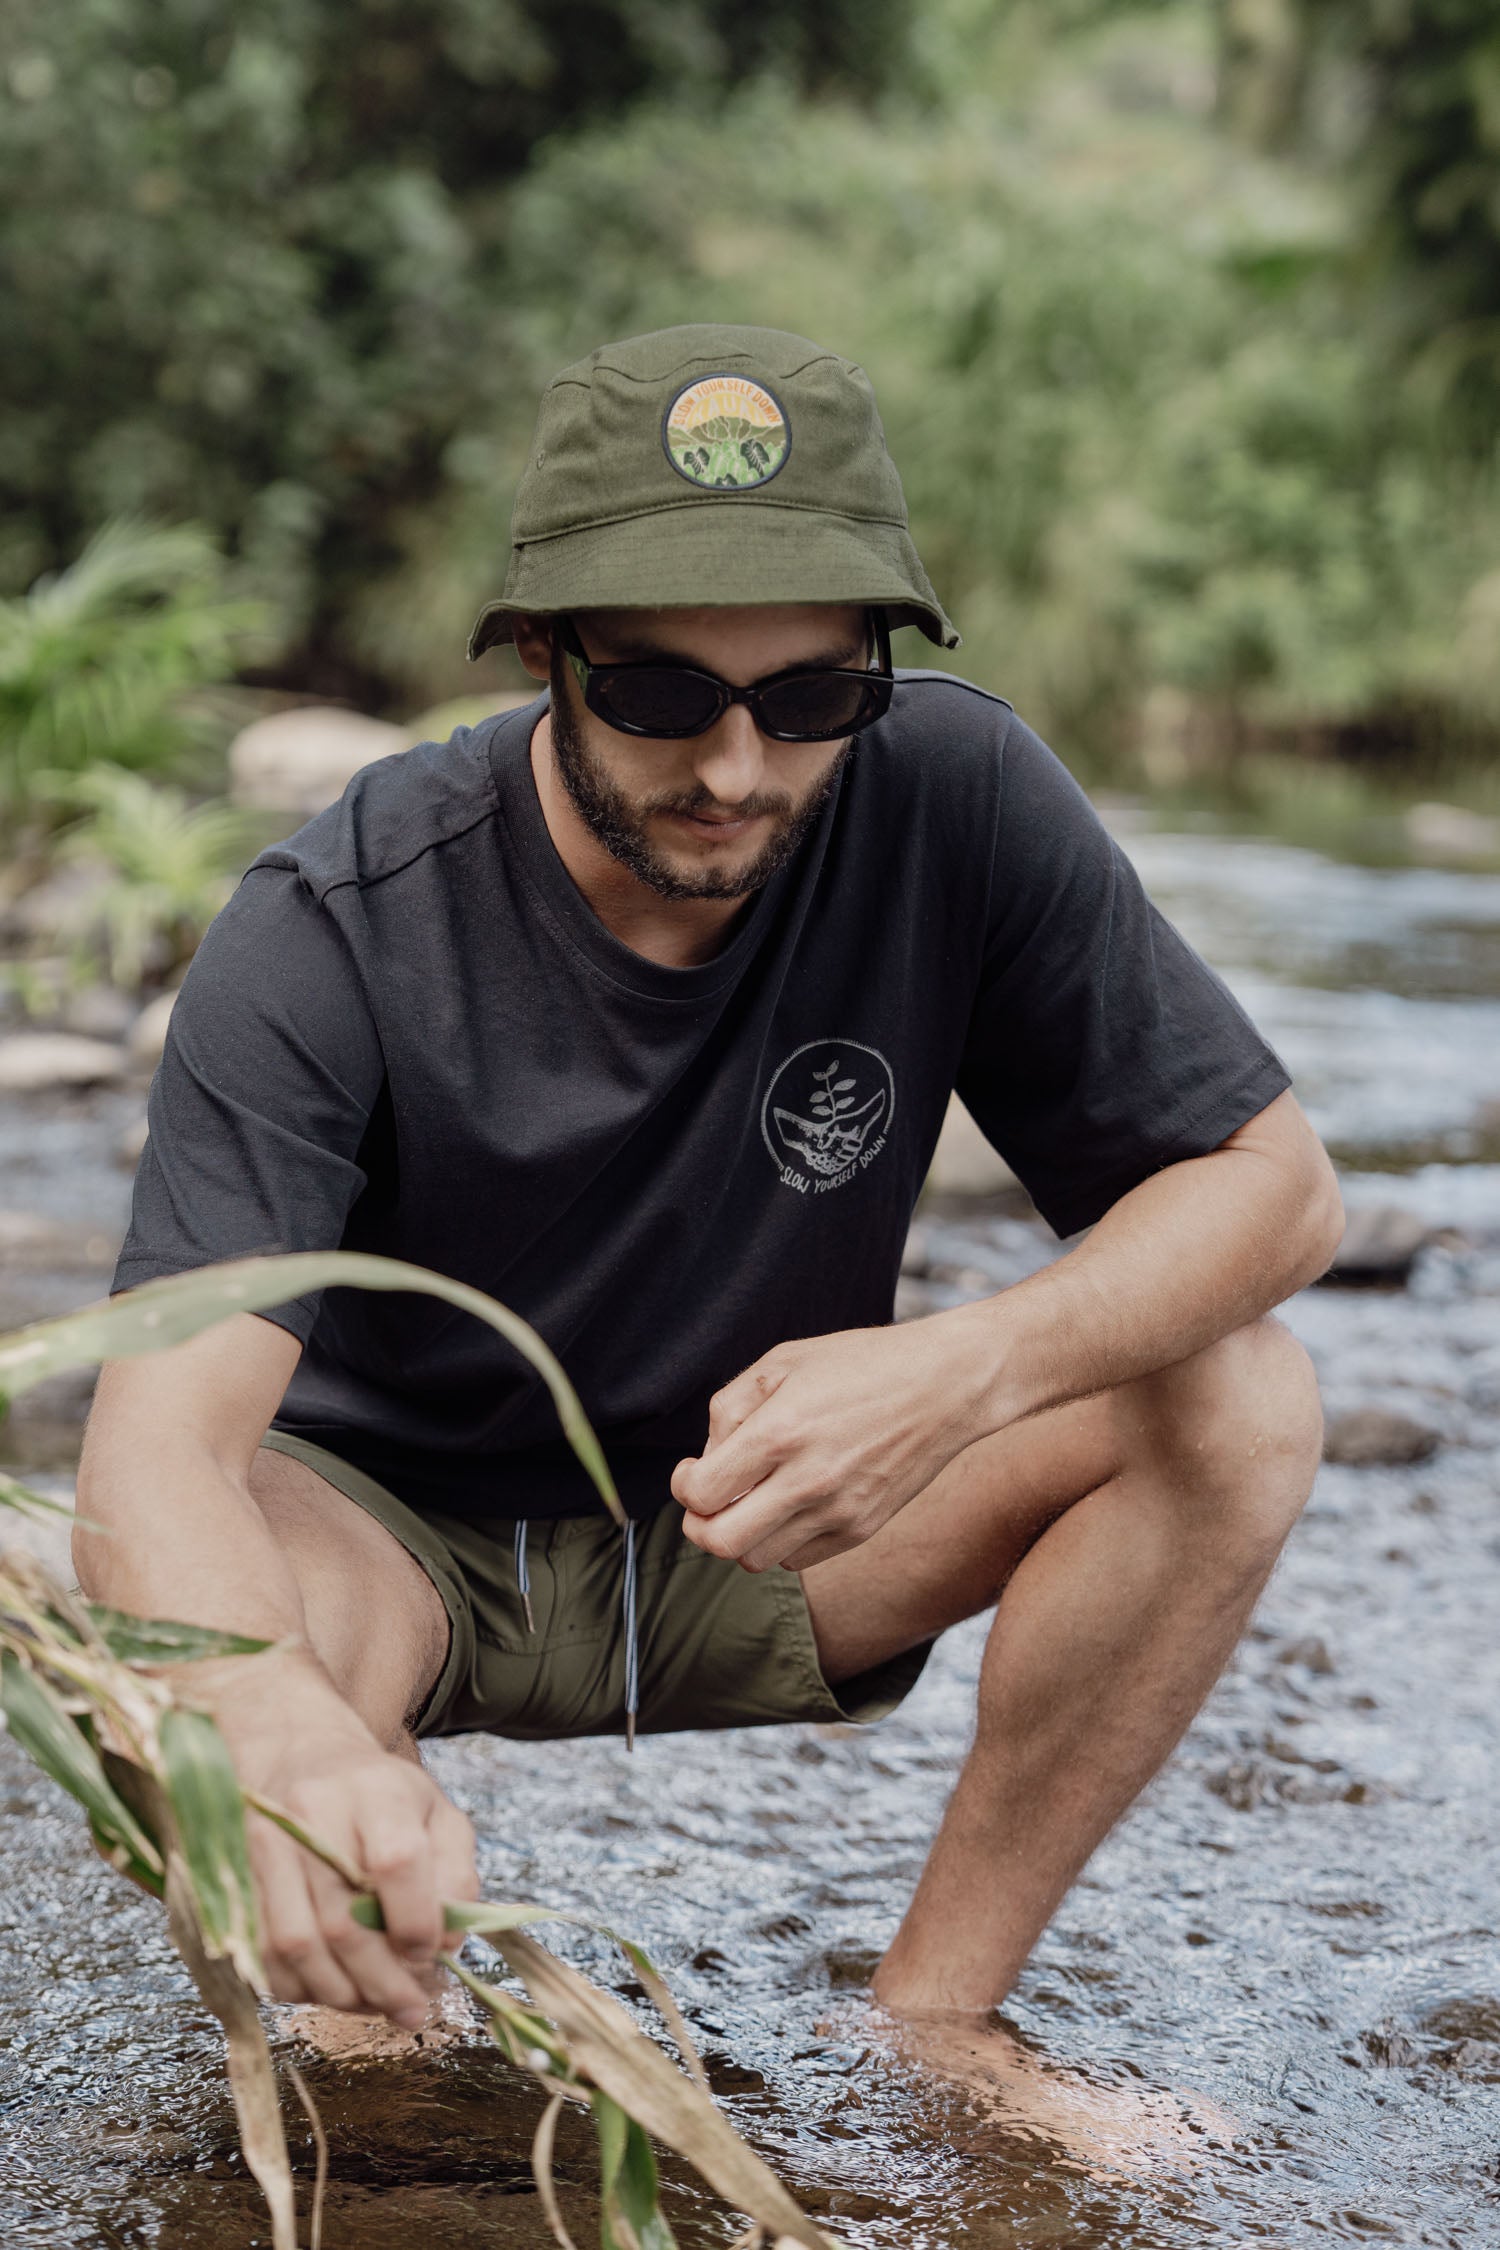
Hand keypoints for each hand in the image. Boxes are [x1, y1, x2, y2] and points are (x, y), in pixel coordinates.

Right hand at [225, 1684, 478, 2026]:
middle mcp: (313, 1813)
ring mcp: (265, 1845)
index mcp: (376, 1790)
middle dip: (383, 1981)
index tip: (431, 1954)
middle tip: (411, 2009)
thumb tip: (447, 1945)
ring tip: (375, 2004)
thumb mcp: (436, 1814)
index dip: (417, 1921)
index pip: (397, 1861)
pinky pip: (262, 1955)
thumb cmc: (380, 1797)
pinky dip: (300, 1988)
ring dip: (341, 1995)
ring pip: (297, 1946)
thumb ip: (456, 1875)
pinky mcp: (234, 1877)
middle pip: (343, 1920)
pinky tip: (331, 1987)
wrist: (299, 1758)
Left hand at [670, 1307, 998, 1572]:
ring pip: (757, 1559)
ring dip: (741, 1535)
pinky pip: (798, 1559)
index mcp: (780, 1433)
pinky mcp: (861, 1529)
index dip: (683, 1486)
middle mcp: (807, 1481)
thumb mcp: (784, 1361)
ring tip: (753, 1499)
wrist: (947, 1386)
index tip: (692, 1471)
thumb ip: (730, 1408)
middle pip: (720, 1543)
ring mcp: (838, 1512)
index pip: (700, 1494)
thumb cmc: (864, 1365)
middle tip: (707, 1501)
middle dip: (699, 1525)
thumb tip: (707, 1459)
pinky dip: (781, 1541)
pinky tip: (791, 1505)